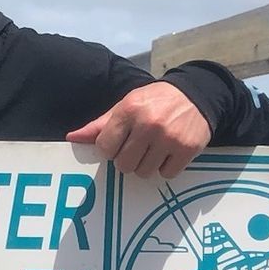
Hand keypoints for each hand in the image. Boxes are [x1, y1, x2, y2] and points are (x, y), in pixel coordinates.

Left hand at [66, 82, 210, 177]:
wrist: (196, 94)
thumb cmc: (154, 102)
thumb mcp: (125, 106)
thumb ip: (99, 125)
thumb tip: (72, 138)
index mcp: (128, 111)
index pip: (105, 148)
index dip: (111, 149)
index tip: (120, 142)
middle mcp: (148, 124)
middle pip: (123, 165)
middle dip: (128, 160)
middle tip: (138, 147)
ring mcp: (169, 138)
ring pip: (144, 172)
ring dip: (146, 165)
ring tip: (154, 148)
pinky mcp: (187, 149)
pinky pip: (166, 174)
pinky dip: (165, 168)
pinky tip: (169, 152)